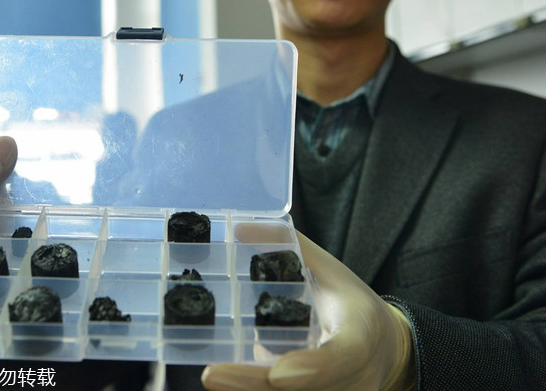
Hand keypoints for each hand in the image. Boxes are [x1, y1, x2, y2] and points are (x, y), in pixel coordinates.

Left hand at [201, 226, 414, 390]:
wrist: (388, 351)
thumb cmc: (353, 305)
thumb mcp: (332, 271)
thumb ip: (289, 248)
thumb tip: (240, 227)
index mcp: (360, 338)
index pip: (341, 358)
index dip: (312, 369)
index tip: (277, 373)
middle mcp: (356, 379)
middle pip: (306, 390)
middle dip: (255, 384)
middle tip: (213, 375)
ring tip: (216, 378)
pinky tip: (229, 382)